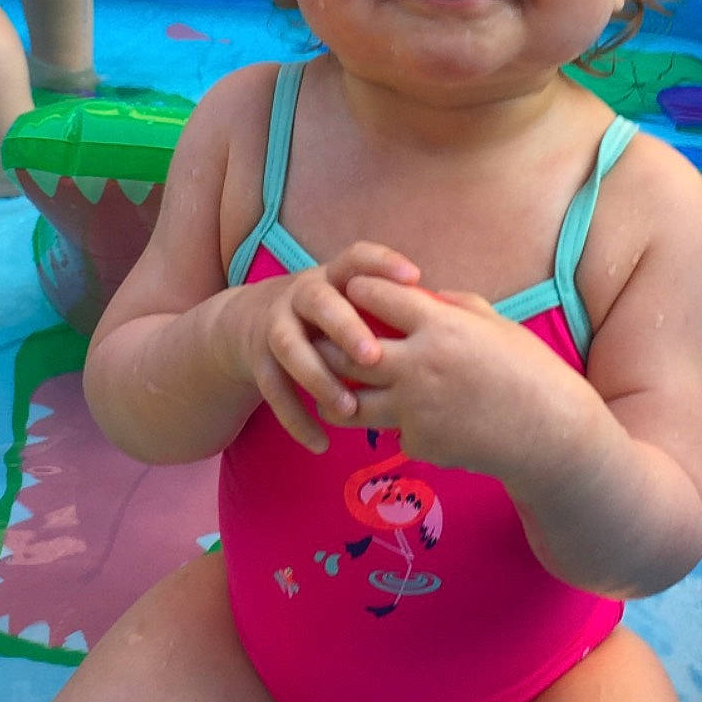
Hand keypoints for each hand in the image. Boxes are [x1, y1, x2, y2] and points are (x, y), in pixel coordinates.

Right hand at [223, 242, 420, 453]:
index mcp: (333, 275)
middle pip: (320, 302)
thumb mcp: (351, 299)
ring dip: (319, 378)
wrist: (251, 322)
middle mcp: (301, 294)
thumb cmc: (329, 316)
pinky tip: (321, 443)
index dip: (383, 264)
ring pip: (290, 347)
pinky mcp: (258, 359)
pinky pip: (273, 389)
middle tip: (375, 357)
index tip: (415, 278)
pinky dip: (296, 418)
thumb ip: (390, 306)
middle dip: (346, 327)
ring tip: (349, 409)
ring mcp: (275, 324)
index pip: (357, 258)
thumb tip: (449, 316)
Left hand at [325, 275, 582, 478]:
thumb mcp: (495, 324)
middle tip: (322, 336)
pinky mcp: (418, 443)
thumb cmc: (531, 371)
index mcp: (441, 327)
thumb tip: (418, 294)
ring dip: (337, 391)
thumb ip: (451, 305)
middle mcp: (419, 366)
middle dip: (328, 340)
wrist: (552, 435)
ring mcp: (414, 410)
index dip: (360, 289)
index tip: (352, 289)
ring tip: (334, 383)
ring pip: (348, 401)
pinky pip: (391, 429)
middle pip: (345, 350)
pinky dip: (394, 423)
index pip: (376, 296)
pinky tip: (412, 418)